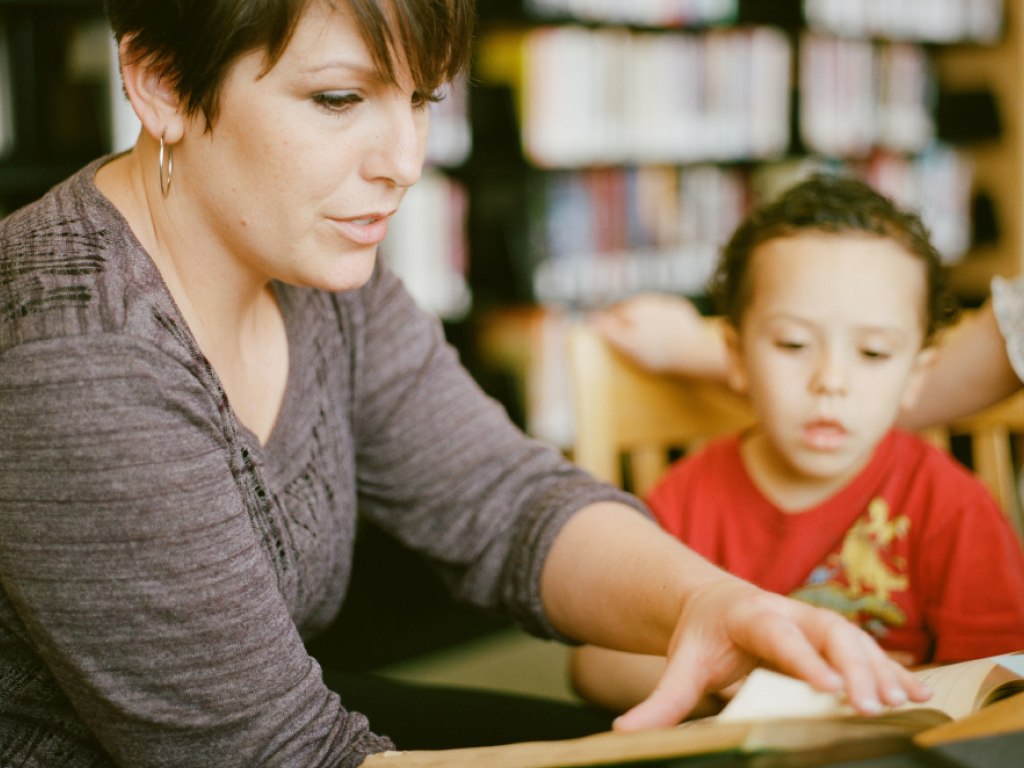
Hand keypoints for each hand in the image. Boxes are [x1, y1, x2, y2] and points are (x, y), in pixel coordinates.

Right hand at [589, 293, 727, 379]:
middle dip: (626, 321)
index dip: (606, 326)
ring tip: (645, 340)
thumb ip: (608, 330)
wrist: (693, 353)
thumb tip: (590, 317)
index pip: (612, 313)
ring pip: (648, 310)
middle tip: (626, 342)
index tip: (607, 339)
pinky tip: (663, 335)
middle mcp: (649, 300)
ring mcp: (667, 304)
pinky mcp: (682, 311)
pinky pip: (666, 314)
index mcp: (633, 307)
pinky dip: (662, 322)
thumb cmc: (657, 353)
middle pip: (630, 310)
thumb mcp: (627, 345)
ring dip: (644, 320)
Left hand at [613, 579, 930, 730]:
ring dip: (881, 671)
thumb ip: (661, 702)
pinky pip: (869, 651)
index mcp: (751, 616)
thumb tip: (622, 733)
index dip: (804, 660)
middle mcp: (789, 612)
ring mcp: (816, 621)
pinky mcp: (833, 636)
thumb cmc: (701, 637)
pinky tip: (918, 696)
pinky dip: (894, 671)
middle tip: (870, 707)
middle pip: (829, 633)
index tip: (827, 688)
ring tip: (904, 704)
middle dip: (853, 668)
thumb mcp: (681, 665)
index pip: (779, 636)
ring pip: (856, 640)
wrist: (716, 602)